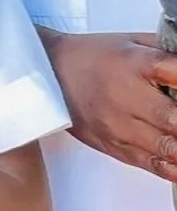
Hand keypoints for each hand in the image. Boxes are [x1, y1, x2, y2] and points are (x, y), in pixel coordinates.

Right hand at [44, 31, 176, 179]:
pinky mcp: (114, 146)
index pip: (175, 72)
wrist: (47, 74)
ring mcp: (118, 125)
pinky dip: (175, 168)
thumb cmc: (91, 57)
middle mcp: (126, 96)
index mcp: (135, 63)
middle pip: (174, 118)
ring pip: (167, 147)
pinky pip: (153, 164)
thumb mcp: (132, 41)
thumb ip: (169, 51)